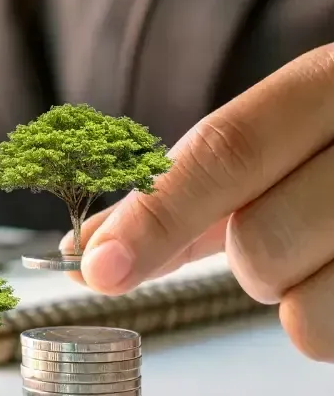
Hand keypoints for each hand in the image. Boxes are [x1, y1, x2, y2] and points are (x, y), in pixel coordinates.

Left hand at [63, 44, 333, 361]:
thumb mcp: (274, 149)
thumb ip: (180, 195)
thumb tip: (85, 248)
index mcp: (330, 83)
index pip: (227, 150)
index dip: (155, 215)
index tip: (94, 268)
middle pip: (260, 242)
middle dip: (248, 264)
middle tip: (285, 237)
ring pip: (306, 312)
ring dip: (297, 303)